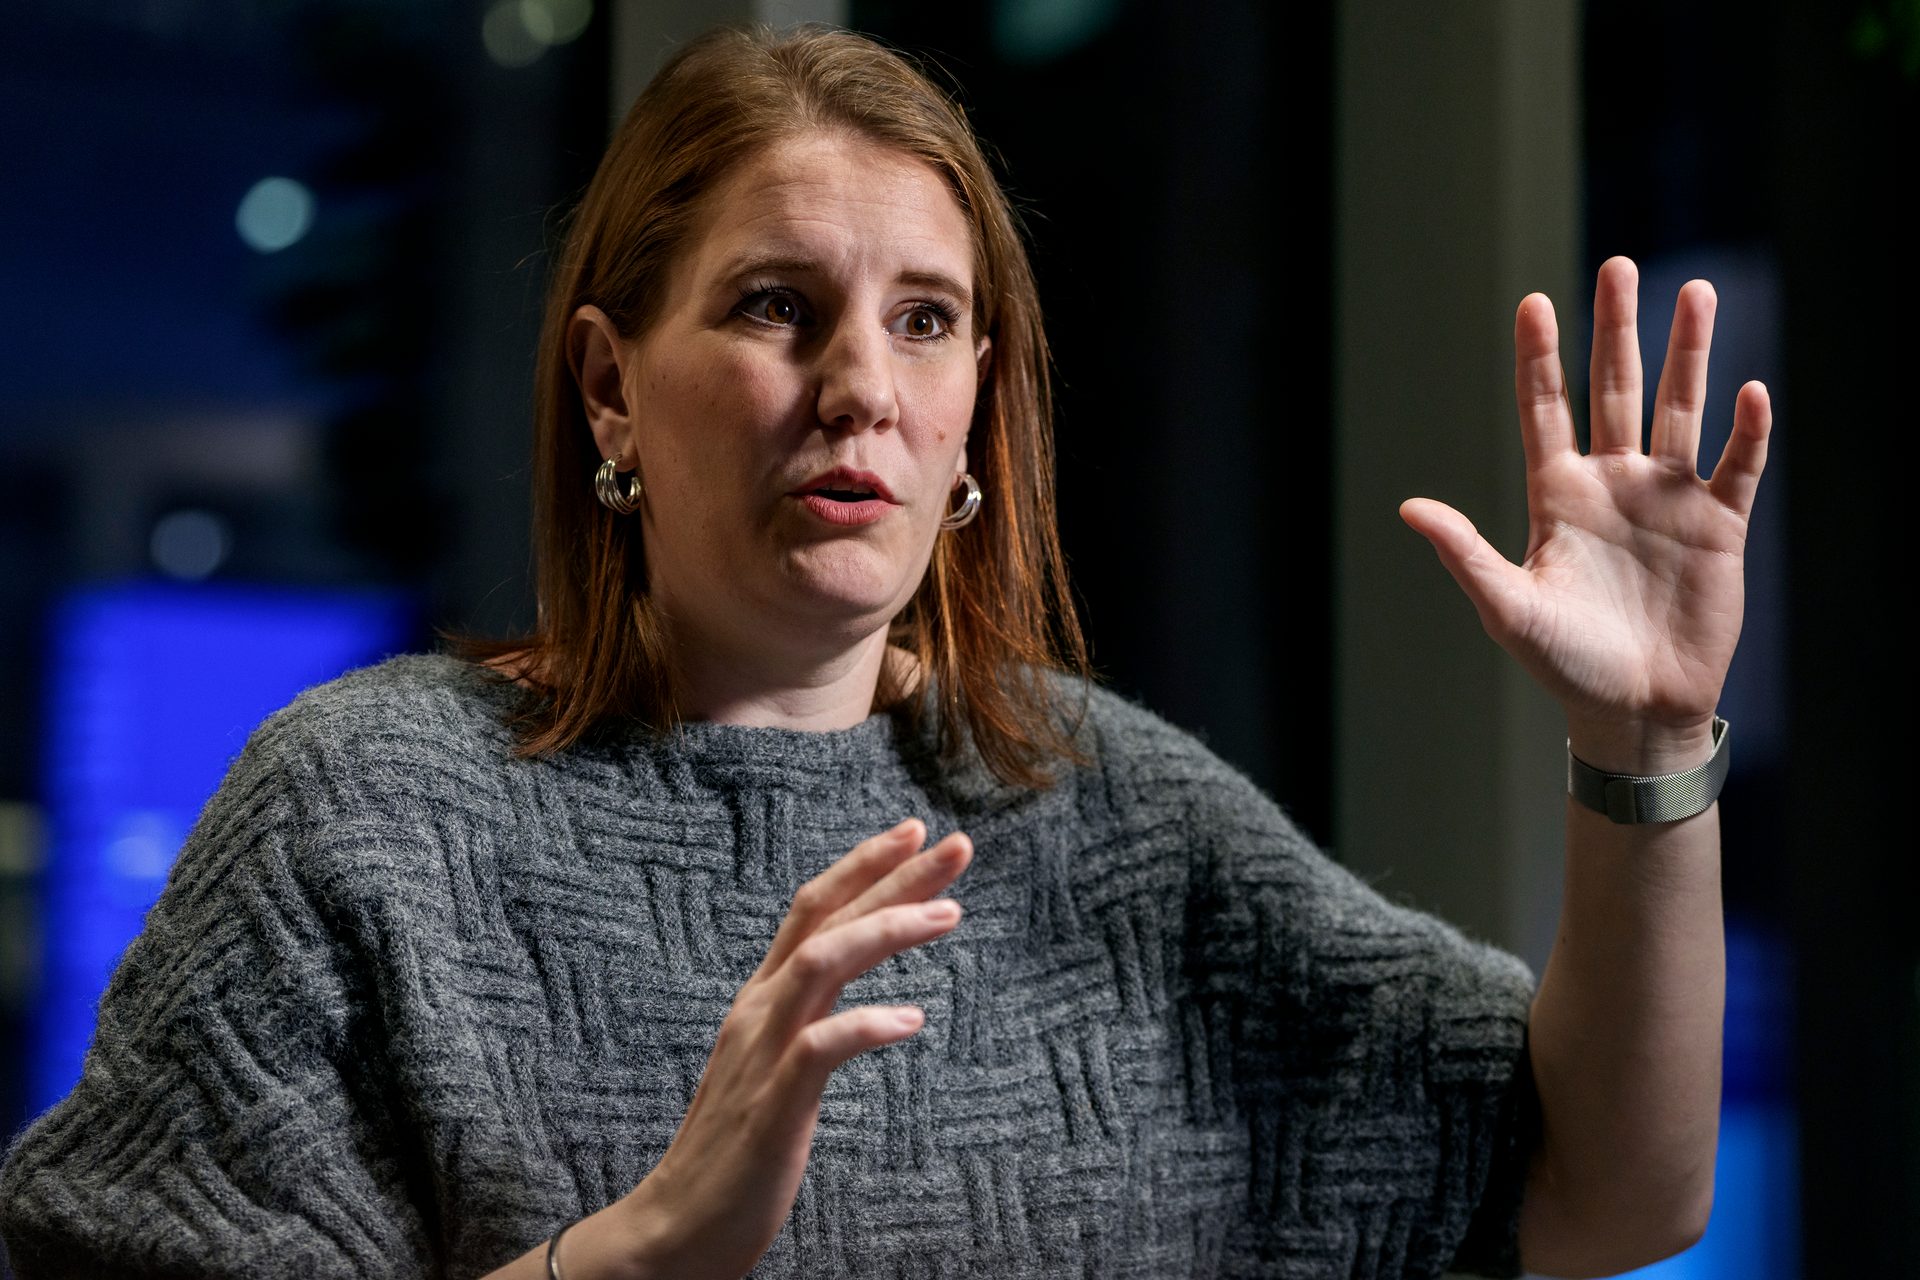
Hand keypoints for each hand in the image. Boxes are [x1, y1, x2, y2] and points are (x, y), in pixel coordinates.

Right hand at [614, 818, 970, 1279]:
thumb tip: (853, 995)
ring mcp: (762, 1055)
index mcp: (761, 999)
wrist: (674, 1229)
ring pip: (820, 965)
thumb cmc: (733, 1149)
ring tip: (948, 914)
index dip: (864, 866)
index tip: (915, 833)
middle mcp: (759, 1011)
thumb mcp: (772, 1063)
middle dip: (892, 875)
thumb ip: (806, 1019)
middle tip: (957, 845)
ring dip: (886, 930)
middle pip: (825, 920)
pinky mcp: (771, 1107)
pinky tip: (911, 1018)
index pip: (813, 910)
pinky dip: (866, 1025)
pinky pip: (819, 1049)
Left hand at [1400, 256, 1771, 771]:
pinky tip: (1751, 390)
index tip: (1533, 303)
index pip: (1546, 410)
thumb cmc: (1565, 663)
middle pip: (1614, 389)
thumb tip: (1409, 507)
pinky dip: (1748, 430)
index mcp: (1559, 496)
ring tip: (1694, 292)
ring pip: (1680, 408)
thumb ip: (1465, 553)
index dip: (1541, 358)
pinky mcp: (1718, 526)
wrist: (1635, 712)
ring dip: (1688, 353)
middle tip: (1619, 265)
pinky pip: (1738, 465)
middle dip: (1616, 329)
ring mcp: (1669, 499)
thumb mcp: (1509, 608)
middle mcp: (1613, 484)